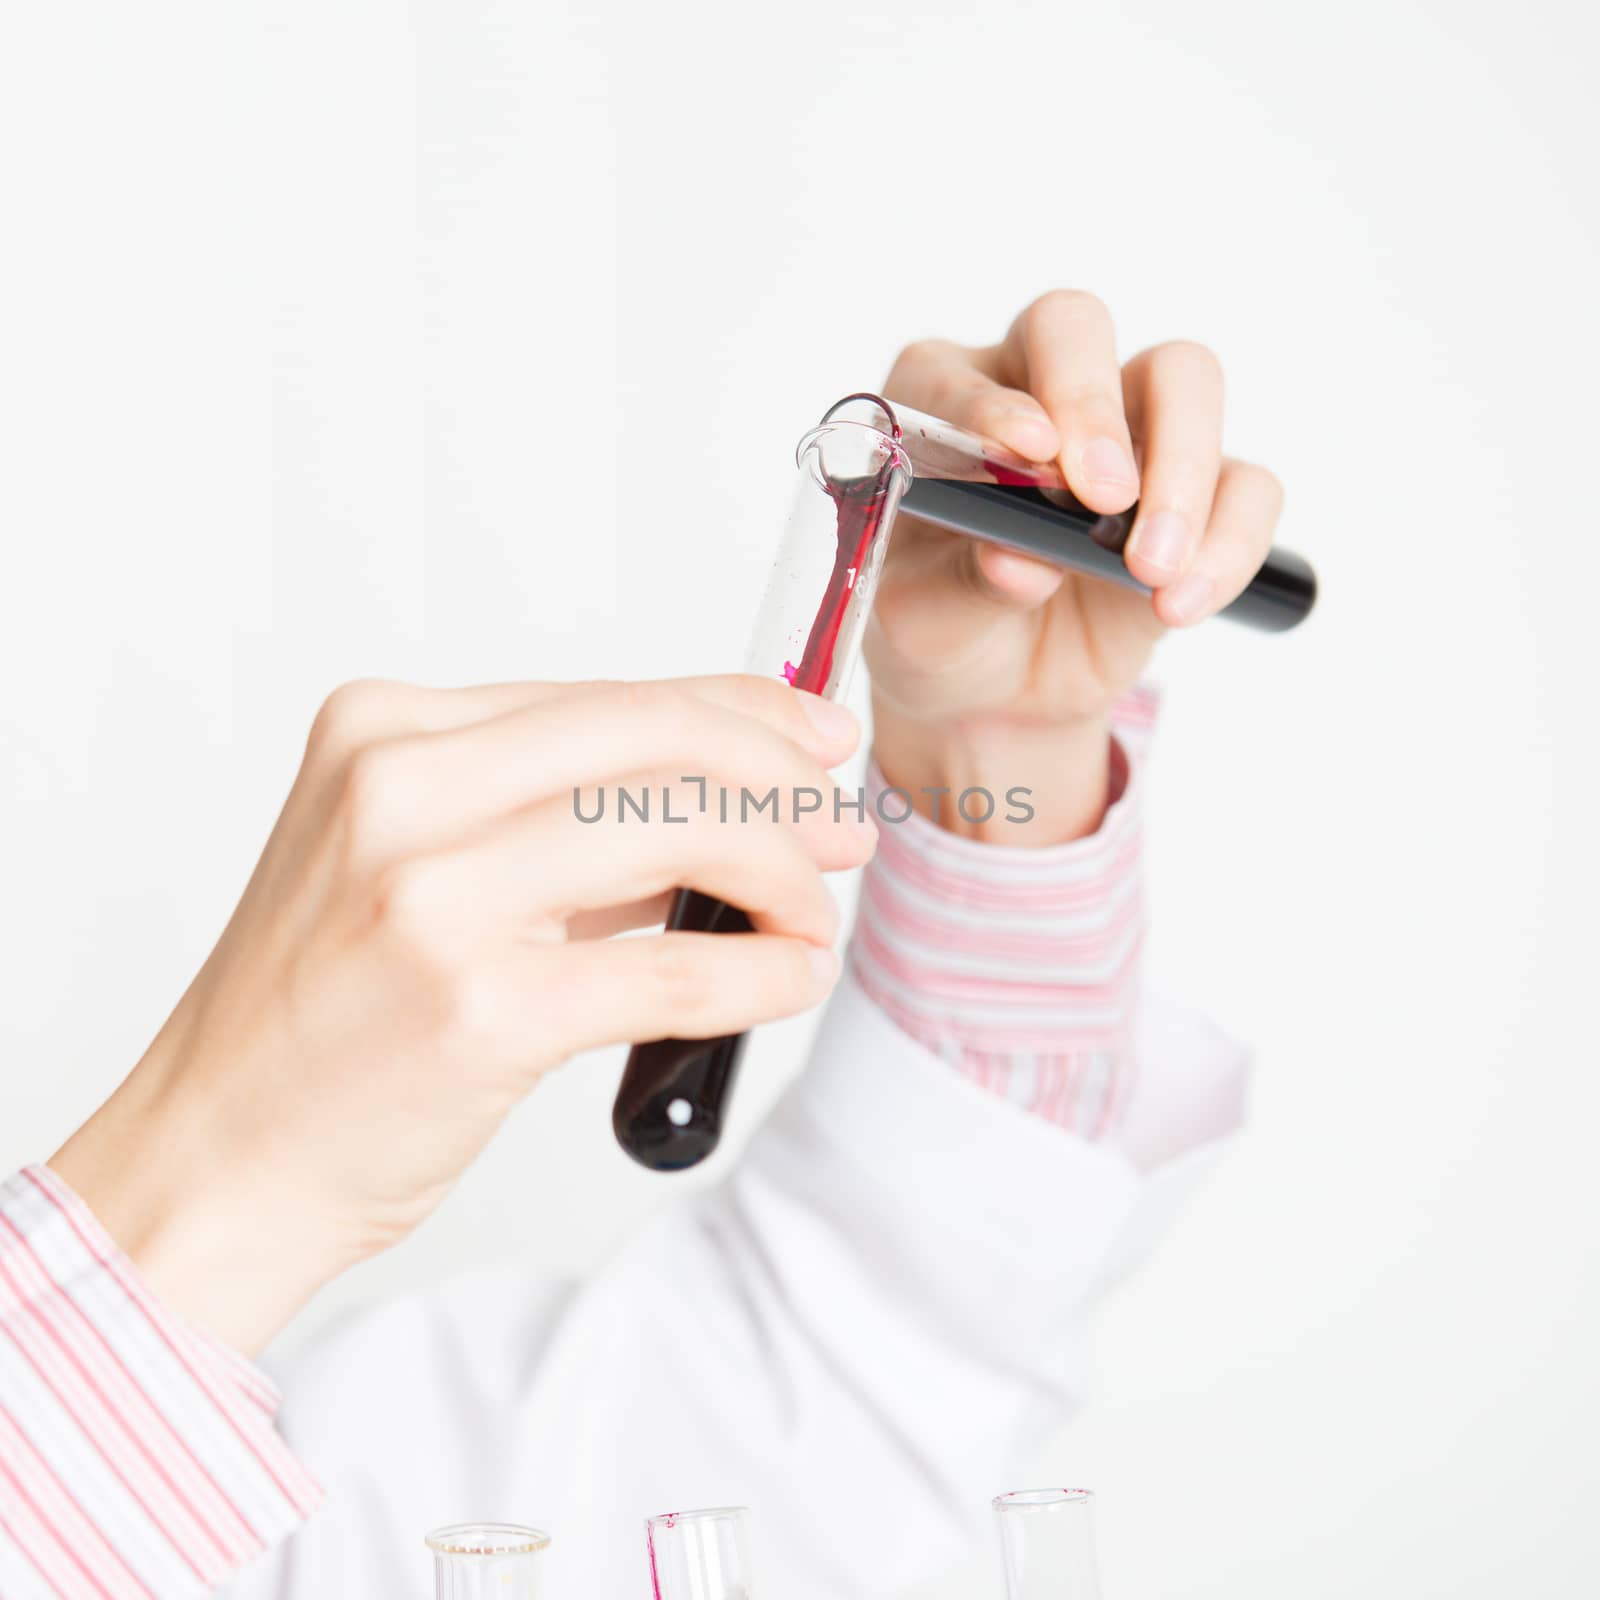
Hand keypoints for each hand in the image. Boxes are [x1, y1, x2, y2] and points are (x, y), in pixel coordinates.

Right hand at [50, 676, 873, 1353]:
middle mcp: (401, 788)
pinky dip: (757, 972)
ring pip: (679, 835)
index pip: (613, 697)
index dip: (740, 712)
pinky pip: (673, 970)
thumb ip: (568, 825)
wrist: (217, 1156)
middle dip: (781, 784)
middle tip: (842, 831)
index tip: (815, 739)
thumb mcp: (425, 871)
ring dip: (783, 876)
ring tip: (813, 915)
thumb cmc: (324, 1019)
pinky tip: (787, 978)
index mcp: (384, 733)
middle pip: (658, 743)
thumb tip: (739, 798)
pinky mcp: (477, 1007)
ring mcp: (433, 894)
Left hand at [867, 290, 1283, 842]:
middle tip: (1101, 494)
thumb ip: (962, 584)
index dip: (996, 404)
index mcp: (944, 405)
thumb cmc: (942, 630)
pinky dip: (1229, 539)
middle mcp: (1036, 393)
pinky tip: (1183, 601)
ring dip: (1180, 469)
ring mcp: (1125, 433)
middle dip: (1092, 406)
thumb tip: (1016, 560)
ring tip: (1150, 566)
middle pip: (1077, 330)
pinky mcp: (1194, 493)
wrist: (997, 693)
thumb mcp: (925, 622)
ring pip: (1183, 380)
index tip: (1025, 453)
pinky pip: (1245, 485)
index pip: (967, 372)